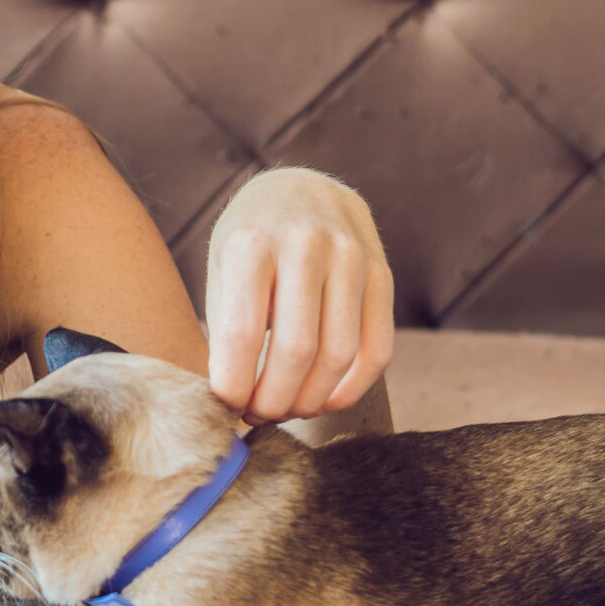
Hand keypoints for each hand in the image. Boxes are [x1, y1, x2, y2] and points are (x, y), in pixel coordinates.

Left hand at [203, 166, 393, 424]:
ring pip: (339, 356)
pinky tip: (325, 400)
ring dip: (311, 400)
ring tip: (287, 410)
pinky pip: (377, 350)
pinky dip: (351, 389)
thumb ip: (225, 327)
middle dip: (274, 401)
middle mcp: (305, 244)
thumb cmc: (250, 240)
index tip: (225, 409)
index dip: (234, 387)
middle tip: (258, 418)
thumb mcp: (222, 268)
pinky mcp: (381, 274)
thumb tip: (228, 404)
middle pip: (296, 351)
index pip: (243, 334)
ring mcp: (350, 257)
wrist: (300, 188)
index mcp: (251, 243)